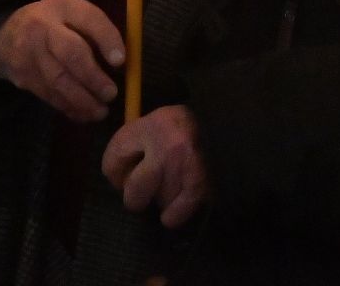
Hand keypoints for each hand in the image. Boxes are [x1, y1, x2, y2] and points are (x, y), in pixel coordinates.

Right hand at [0, 0, 123, 122]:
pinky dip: (69, 107)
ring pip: (58, 80)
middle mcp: (42, 26)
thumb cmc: (54, 23)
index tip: (121, 62)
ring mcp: (28, 52)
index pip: (89, 18)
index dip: (107, 39)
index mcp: (62, 4)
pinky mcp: (23, 76)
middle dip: (93, 77)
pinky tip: (84, 114)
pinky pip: (49, 95)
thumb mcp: (72, 13)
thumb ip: (95, 31)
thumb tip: (121, 63)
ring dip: (83, 100)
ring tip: (101, 111)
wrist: (6, 34)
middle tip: (111, 94)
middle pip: (70, 52)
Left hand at [102, 106, 209, 228]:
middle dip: (136, 197)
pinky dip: (174, 216)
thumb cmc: (183, 128)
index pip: (113, 160)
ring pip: (158, 201)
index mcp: (150, 125)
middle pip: (134, 189)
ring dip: (162, 200)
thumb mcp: (157, 123)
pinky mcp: (201, 183)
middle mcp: (166, 144)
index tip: (123, 178)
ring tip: (169, 190)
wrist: (226, 126)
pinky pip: (177, 212)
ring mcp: (185, 165)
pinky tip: (172, 214)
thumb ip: (136, 143)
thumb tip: (119, 179)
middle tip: (144, 194)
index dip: (114, 175)